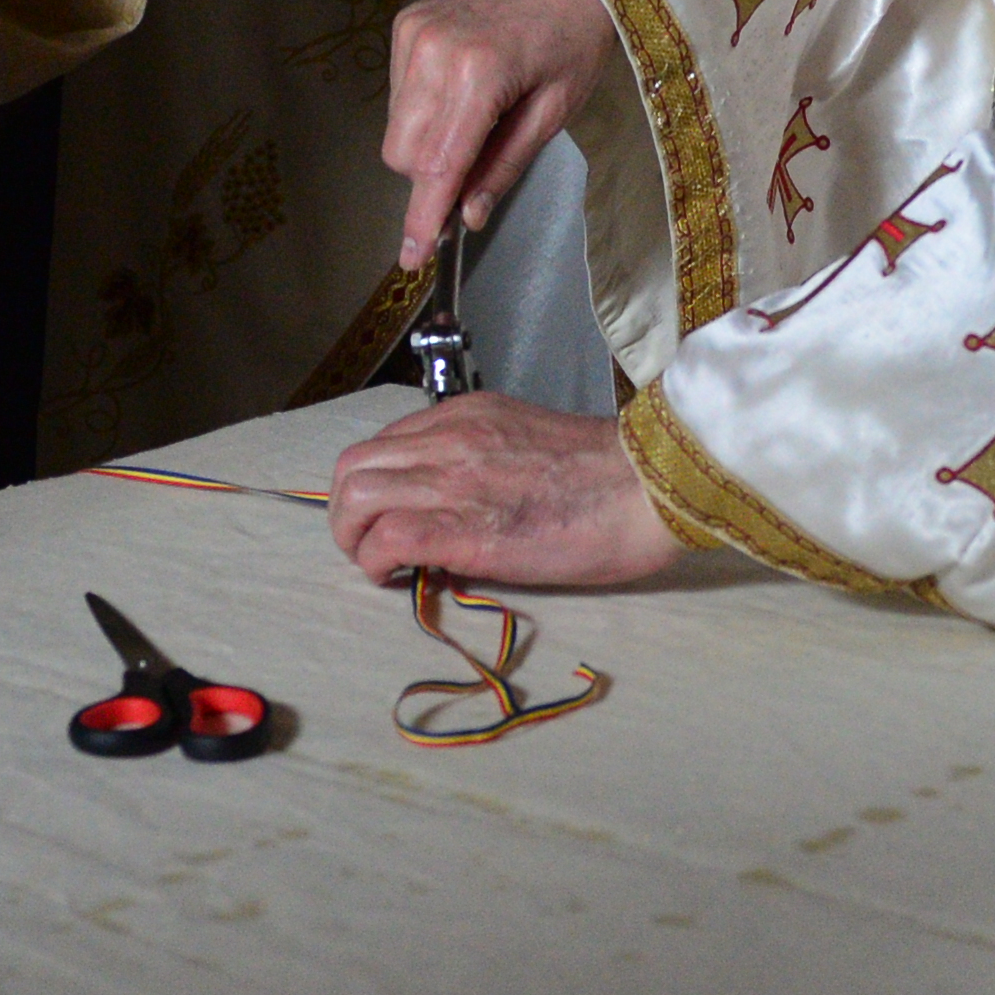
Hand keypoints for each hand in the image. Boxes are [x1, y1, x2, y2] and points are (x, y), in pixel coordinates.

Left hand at [328, 394, 680, 590]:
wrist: (647, 488)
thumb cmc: (607, 475)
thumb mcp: (527, 443)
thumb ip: (482, 459)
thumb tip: (455, 507)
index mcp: (465, 417)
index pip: (384, 443)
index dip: (374, 486)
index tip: (391, 516)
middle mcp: (447, 439)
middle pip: (352, 469)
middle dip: (346, 514)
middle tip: (369, 546)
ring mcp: (451, 480)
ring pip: (356, 499)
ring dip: (353, 539)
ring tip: (378, 565)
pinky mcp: (462, 527)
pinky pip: (386, 539)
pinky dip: (376, 562)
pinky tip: (397, 578)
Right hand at [383, 0, 621, 270]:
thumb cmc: (572, 40)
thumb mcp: (553, 112)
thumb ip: (504, 166)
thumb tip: (466, 216)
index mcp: (479, 73)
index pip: (439, 164)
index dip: (424, 216)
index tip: (413, 257)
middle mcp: (434, 51)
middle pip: (405, 154)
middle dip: (432, 178)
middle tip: (474, 169)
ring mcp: (414, 34)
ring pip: (397, 129)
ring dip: (427, 146)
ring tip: (475, 120)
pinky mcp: (405, 25)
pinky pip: (398, 96)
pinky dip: (423, 112)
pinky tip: (460, 94)